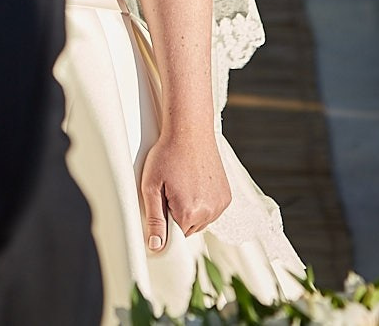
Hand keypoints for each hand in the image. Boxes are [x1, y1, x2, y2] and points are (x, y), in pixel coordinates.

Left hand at [138, 129, 229, 252]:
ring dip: (190, 211)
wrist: (190, 131)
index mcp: (189, 213)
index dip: (164, 223)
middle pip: (187, 229)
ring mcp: (220, 205)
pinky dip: (202, 203)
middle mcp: (209, 213)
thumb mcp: (151, 186)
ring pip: (200, 221)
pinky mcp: (226, 197)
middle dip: (176, 216)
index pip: (174, 237)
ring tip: (182, 185)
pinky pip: (211, 211)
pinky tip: (194, 184)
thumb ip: (154, 219)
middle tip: (169, 190)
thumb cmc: (167, 155)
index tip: (160, 204)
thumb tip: (155, 246)